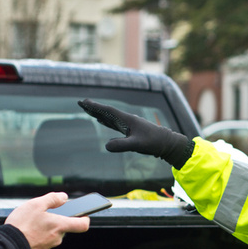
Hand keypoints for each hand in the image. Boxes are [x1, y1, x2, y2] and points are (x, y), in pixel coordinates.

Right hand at [5, 193, 89, 248]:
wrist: (8, 245)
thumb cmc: (22, 224)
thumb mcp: (36, 204)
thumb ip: (52, 199)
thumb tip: (64, 197)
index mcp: (60, 225)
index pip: (83, 225)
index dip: (85, 218)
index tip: (83, 213)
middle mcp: (58, 237)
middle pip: (64, 226)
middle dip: (57, 219)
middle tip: (44, 212)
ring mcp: (49, 245)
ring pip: (53, 233)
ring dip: (47, 226)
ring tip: (32, 220)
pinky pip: (44, 239)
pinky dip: (39, 233)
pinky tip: (28, 229)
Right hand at [78, 99, 192, 168]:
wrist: (166, 143)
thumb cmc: (153, 142)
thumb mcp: (137, 145)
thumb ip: (122, 145)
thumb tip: (106, 146)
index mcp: (128, 120)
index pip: (109, 111)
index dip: (96, 107)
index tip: (84, 102)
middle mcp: (127, 120)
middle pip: (107, 112)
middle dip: (94, 108)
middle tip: (80, 103)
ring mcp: (129, 125)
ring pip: (110, 117)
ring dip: (98, 113)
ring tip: (87, 110)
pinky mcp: (131, 131)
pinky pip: (115, 124)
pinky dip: (106, 120)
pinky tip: (101, 120)